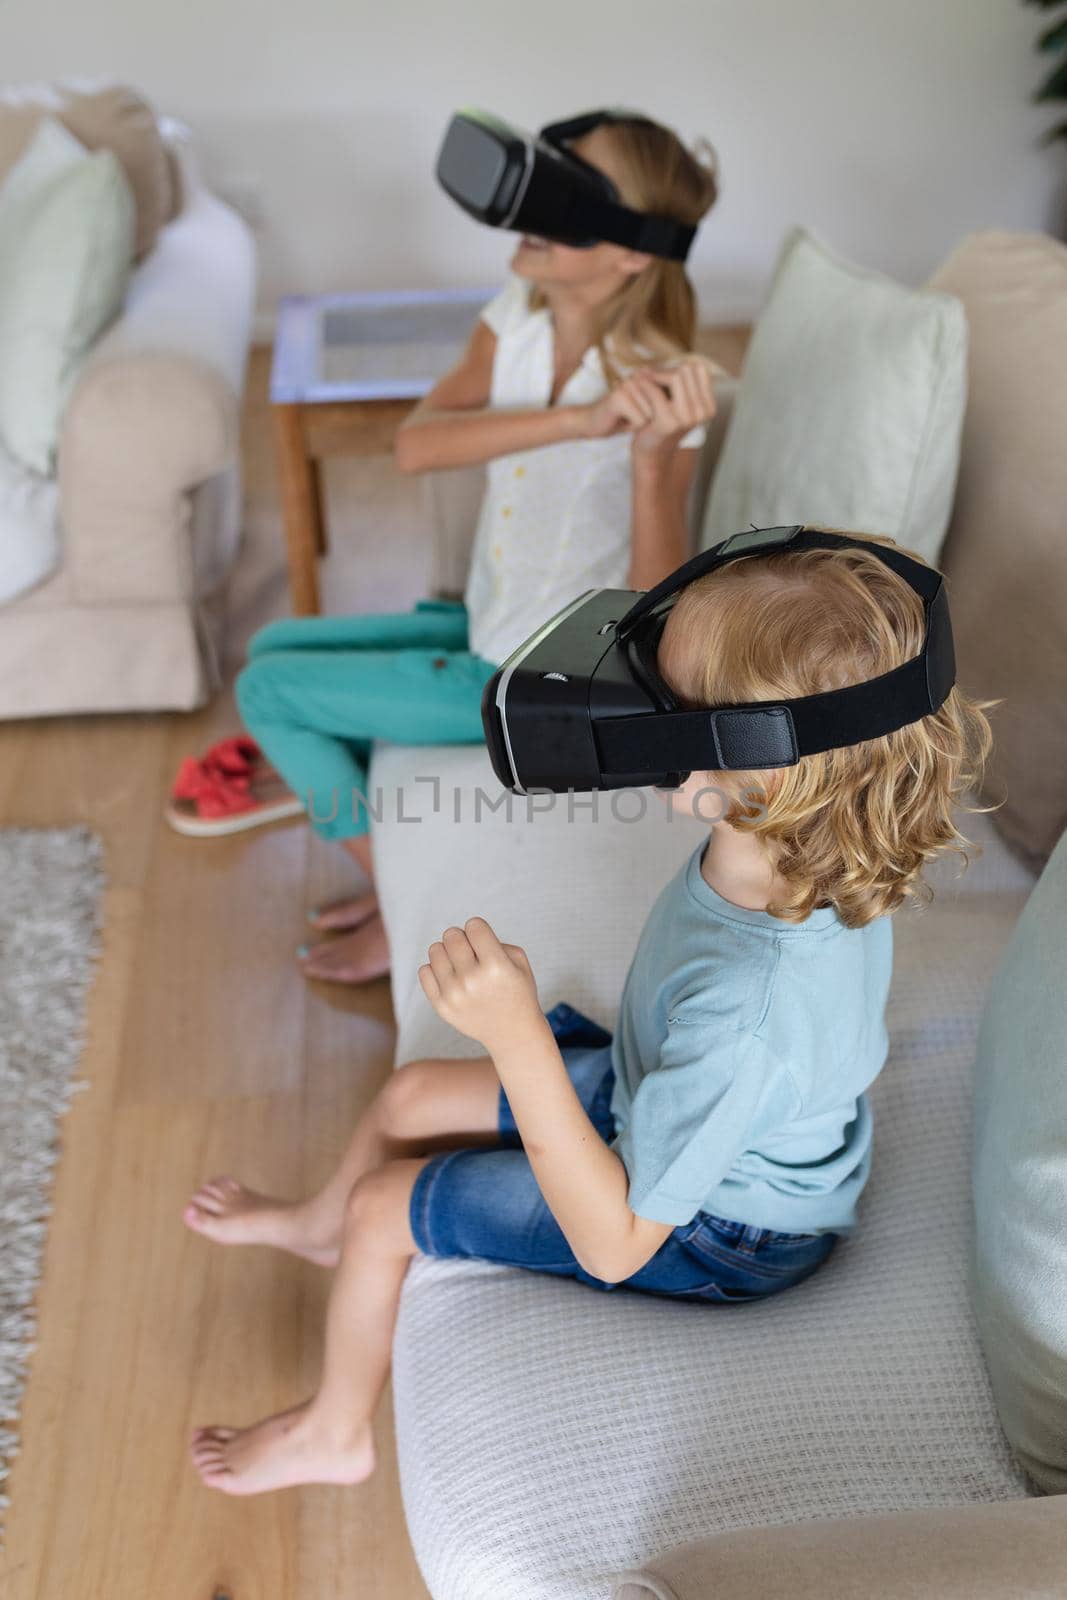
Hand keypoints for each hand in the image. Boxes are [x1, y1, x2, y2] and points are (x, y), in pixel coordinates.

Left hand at [418, 917, 542, 1053]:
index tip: (484, 942)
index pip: (473, 925)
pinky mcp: (441, 1007)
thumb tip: (460, 934)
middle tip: (471, 951)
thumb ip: (492, 939)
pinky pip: (424, 971)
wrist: (512, 1033)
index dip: (479, 929)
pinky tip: (451, 977)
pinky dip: (436, 969)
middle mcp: (473, 980)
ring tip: (461, 964)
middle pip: (451, 935)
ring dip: (447, 952)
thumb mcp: (518, 960)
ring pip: (435, 950)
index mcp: (496, 966)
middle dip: (461, 937)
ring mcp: (454, 995)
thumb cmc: (516, 990)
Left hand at [627, 354, 716, 457]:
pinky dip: (644, 383)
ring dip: (656, 374)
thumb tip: (688, 358)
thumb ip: (686, 381)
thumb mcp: (680, 400)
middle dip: (666, 370)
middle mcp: (702, 413)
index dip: (679, 366)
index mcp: (709, 406)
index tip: (662, 373)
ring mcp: (687, 418)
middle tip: (648, 375)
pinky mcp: (669, 423)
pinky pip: (656, 391)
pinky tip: (636, 382)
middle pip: (686, 370)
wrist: (651, 450)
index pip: (698, 368)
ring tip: (643, 378)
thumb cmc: (663, 420)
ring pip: (675, 376)